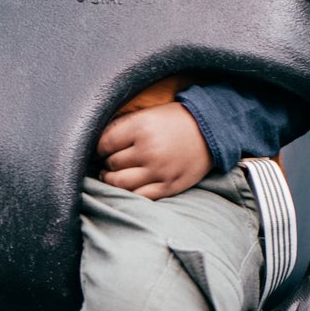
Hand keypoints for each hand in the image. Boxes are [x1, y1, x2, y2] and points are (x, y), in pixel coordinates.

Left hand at [95, 102, 211, 200]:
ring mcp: (159, 171)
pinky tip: (129, 186)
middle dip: (107, 163)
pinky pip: (140, 196)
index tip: (101, 149)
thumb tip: (97, 141)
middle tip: (110, 161)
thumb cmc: (175, 120)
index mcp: (141, 128)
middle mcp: (149, 150)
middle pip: (112, 164)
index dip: (98, 148)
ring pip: (120, 184)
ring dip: (112, 180)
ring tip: (113, 175)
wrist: (211, 130)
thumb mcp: (149, 114)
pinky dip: (129, 193)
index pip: (104, 144)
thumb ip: (123, 126)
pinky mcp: (169, 186)